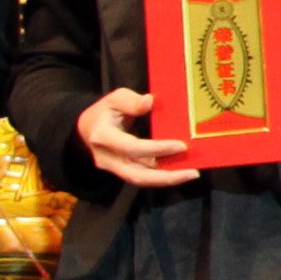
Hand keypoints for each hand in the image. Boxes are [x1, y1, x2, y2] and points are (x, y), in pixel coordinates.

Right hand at [75, 83, 198, 190]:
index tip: (181, 146)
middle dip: (166, 176)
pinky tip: (181, 172)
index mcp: (102, 137)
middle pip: (136, 175)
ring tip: (191, 174)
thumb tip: (149, 102)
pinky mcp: (122, 172)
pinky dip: (162, 177)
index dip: (156, 149)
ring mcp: (113, 168)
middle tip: (193, 172)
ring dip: (167, 180)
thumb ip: (130, 100)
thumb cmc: (104, 112)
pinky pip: (143, 177)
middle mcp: (107, 158)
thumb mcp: (114, 99)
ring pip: (140, 180)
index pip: (131, 148)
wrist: (87, 128)